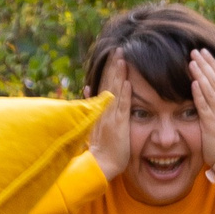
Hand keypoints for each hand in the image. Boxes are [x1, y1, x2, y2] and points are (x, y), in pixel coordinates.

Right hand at [87, 57, 132, 179]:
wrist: (100, 165)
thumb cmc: (100, 147)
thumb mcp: (92, 124)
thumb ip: (91, 105)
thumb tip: (87, 87)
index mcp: (98, 109)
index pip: (104, 84)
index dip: (108, 69)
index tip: (113, 54)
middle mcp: (103, 110)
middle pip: (108, 83)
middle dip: (114, 65)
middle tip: (119, 48)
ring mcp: (110, 117)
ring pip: (114, 91)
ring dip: (118, 74)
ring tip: (122, 58)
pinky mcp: (118, 126)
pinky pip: (121, 107)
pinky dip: (123, 94)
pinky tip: (127, 82)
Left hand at [189, 50, 214, 165]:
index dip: (212, 63)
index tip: (204, 52)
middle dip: (205, 64)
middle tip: (195, 51)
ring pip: (210, 90)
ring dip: (201, 75)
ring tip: (193, 62)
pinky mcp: (211, 124)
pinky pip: (205, 107)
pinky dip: (200, 94)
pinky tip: (194, 84)